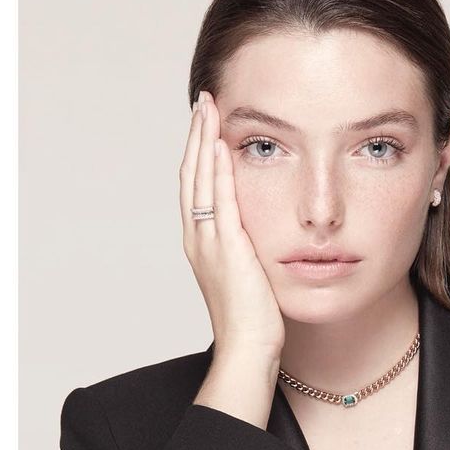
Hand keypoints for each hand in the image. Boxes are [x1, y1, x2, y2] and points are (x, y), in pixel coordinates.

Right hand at [180, 90, 285, 358]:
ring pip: (199, 180)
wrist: (247, 348)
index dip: (198, 151)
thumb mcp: (249, 272)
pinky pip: (219, 201)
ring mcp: (208, 242)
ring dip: (203, 141)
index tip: (205, 123)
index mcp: (202, 242)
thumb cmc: (253, 319)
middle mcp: (198, 238)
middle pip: (190, 174)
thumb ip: (247, 246)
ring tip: (208, 108)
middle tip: (203, 101)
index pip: (195, 186)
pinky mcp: (227, 248)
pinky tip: (220, 145)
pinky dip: (217, 171)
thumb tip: (258, 231)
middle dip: (196, 135)